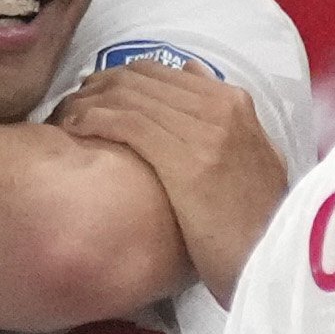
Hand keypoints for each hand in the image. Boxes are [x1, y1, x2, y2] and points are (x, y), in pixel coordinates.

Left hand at [55, 63, 288, 303]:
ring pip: (129, 95)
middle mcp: (222, 108)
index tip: (94, 97)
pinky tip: (73, 130)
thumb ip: (226, 120)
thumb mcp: (255, 160)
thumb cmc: (256, 223)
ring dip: (87, 102)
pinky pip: (126, 122)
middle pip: (140, 78)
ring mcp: (206, 131)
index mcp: (236, 104)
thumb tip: (191, 72)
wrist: (270, 261)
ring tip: (63, 119)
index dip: (120, 80)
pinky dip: (92, 120)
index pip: (163, 72)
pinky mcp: (185, 159)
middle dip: (97, 87)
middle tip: (68, 106)